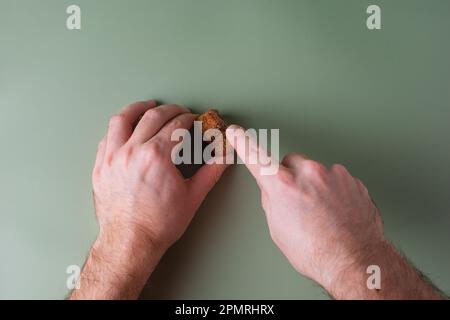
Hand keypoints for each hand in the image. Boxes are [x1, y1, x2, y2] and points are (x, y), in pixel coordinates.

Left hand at [71, 101, 226, 298]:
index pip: (176, 125)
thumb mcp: (192, 196)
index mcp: (157, 156)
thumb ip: (211, 171)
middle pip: (152, 116)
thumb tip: (224, 156)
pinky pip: (107, 137)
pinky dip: (119, 128)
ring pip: (122, 119)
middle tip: (179, 111)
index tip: (193, 119)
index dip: (188, 119)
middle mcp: (132, 151)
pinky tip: (126, 128)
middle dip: (170, 110)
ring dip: (138, 108)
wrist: (130, 242)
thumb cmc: (159, 224)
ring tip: (148, 105)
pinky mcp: (100, 166)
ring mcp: (113, 157)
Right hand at [226, 125, 443, 298]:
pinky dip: (334, 191)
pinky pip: (336, 179)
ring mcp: (334, 174)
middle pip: (292, 162)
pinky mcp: (352, 180)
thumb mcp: (279, 229)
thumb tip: (273, 189)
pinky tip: (335, 212)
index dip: (243, 143)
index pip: (256, 158)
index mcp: (284, 186)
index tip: (236, 132)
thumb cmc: (316, 252)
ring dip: (315, 185)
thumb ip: (272, 200)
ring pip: (316, 171)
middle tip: (298, 201)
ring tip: (321, 213)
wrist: (355, 261)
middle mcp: (309, 173)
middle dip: (292, 176)